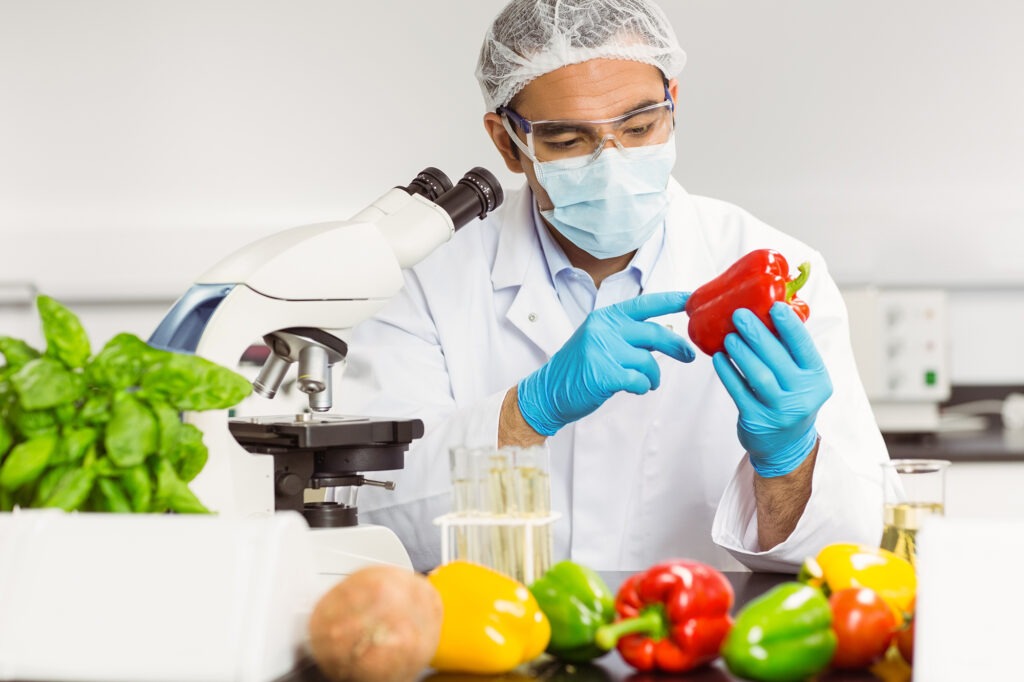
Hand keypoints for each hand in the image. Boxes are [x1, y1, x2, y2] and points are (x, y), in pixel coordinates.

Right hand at [517, 292, 694, 436]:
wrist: (548, 392)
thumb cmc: (579, 368)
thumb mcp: (601, 341)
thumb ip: (630, 335)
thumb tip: (667, 337)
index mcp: (605, 317)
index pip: (645, 304)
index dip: (671, 301)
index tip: (692, 300)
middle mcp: (604, 329)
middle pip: (654, 333)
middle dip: (676, 346)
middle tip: (689, 356)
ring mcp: (603, 350)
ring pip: (649, 361)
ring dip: (654, 376)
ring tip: (647, 382)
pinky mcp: (605, 374)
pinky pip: (640, 381)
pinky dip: (642, 387)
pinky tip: (633, 388)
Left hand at [712, 302, 832, 476]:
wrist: (785, 446)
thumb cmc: (790, 400)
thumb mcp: (800, 378)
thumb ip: (789, 352)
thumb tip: (768, 310)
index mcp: (817, 379)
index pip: (805, 348)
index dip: (790, 326)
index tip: (775, 306)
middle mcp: (803, 396)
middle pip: (778, 359)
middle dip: (758, 335)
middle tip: (739, 314)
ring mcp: (780, 411)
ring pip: (758, 375)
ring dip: (741, 352)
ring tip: (728, 336)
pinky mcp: (757, 421)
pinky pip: (739, 391)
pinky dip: (727, 373)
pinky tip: (718, 358)